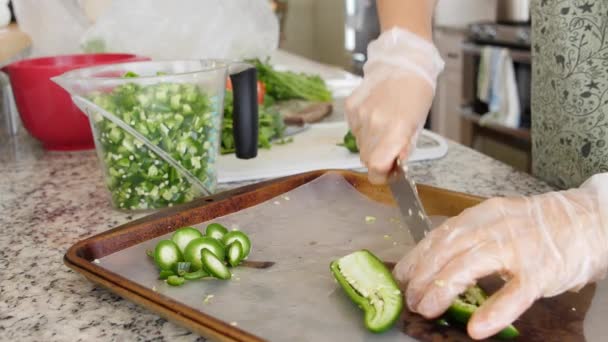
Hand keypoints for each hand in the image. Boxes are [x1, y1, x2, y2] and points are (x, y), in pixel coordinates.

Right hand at [345, 27, 443, 183]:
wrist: (404, 61)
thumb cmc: (417, 92)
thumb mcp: (418, 125)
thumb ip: (404, 148)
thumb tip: (394, 166)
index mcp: (394, 130)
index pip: (376, 168)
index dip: (382, 175)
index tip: (390, 171)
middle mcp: (373, 124)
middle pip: (366, 160)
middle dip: (378, 159)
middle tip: (391, 147)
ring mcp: (359, 115)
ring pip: (360, 145)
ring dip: (371, 143)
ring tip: (385, 125)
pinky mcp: (351, 108)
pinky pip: (354, 129)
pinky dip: (364, 128)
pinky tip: (375, 114)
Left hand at [393, 174, 607, 339]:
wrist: (588, 220)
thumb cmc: (540, 226)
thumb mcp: (499, 221)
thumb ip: (471, 237)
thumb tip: (437, 260)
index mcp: (481, 215)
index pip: (438, 236)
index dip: (416, 257)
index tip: (401, 276)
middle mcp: (493, 227)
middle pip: (446, 251)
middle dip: (422, 277)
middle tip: (411, 299)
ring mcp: (517, 248)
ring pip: (468, 267)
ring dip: (442, 289)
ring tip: (428, 308)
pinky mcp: (541, 271)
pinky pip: (514, 294)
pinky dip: (494, 312)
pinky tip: (477, 327)